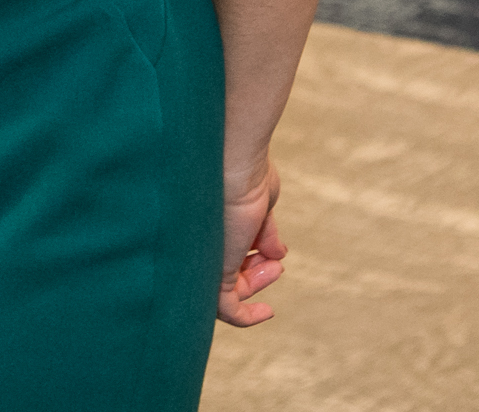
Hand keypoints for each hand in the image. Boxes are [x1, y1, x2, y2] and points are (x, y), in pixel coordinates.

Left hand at [215, 157, 286, 327]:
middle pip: (224, 273)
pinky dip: (246, 316)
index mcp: (208, 227)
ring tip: (273, 268)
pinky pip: (227, 308)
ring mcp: (205, 257)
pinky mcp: (214, 270)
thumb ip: (264, 232)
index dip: (249, 263)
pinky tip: (267, 311)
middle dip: (253, 274)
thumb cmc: (247, 174)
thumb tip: (276, 255)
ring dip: (255, 286)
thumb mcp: (261, 207)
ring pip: (226, 291)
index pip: (221, 255)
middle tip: (274, 266)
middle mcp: (201, 244)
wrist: (235, 161)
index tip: (272, 262)